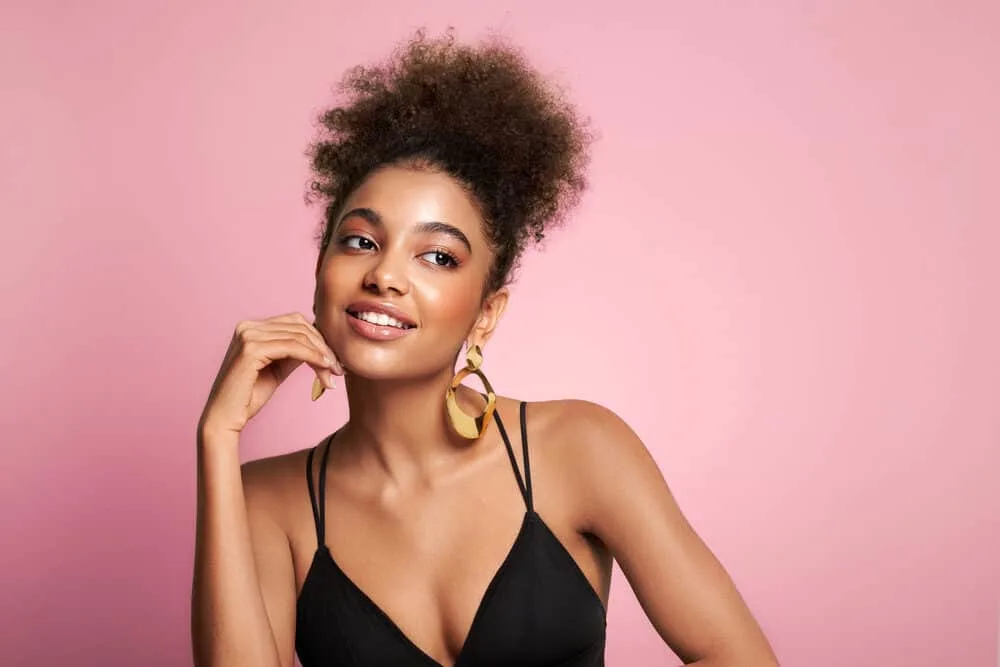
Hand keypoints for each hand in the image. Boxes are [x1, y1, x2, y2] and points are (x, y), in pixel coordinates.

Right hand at [198, 312, 342, 437]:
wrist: (225, 418)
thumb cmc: (249, 397)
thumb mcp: (278, 368)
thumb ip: (294, 352)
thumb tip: (320, 344)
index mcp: (251, 328)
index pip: (295, 322)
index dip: (318, 338)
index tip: (334, 359)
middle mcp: (247, 326)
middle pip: (299, 326)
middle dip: (323, 346)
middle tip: (339, 368)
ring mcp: (247, 335)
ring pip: (299, 336)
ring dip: (322, 354)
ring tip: (334, 373)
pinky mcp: (251, 349)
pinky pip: (292, 347)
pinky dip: (313, 356)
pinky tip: (324, 368)